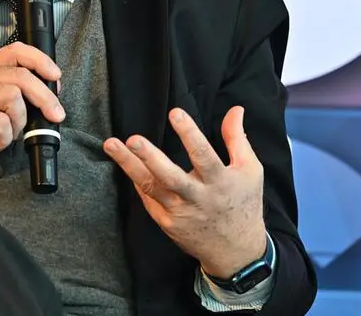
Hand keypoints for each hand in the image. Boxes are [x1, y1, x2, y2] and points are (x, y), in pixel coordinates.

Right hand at [0, 42, 64, 189]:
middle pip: (21, 76)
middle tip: (55, 114)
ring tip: (9, 132)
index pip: (15, 51)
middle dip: (45, 97)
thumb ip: (17, 91)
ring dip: (19, 122)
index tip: (55, 75)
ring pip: (14, 98)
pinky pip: (2, 122)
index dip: (40, 60)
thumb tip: (50, 90)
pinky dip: (6, 137)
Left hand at [103, 106, 265, 278]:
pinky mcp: (167, 223)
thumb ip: (237, 138)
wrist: (236, 251)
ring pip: (151, 187)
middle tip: (133, 139)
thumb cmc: (243, 203)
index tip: (174, 112)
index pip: (204, 155)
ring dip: (129, 166)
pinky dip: (136, 181)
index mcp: (220, 182)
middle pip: (171, 177)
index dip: (189, 134)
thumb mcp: (249, 170)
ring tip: (111, 145)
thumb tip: (235, 108)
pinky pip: (148, 199)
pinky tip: (124, 163)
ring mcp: (180, 213)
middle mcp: (198, 198)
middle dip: (150, 158)